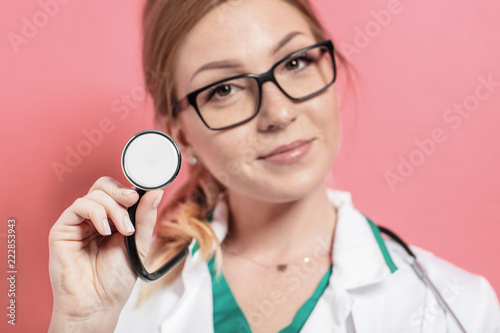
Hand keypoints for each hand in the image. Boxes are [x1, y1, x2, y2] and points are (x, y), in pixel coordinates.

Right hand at [48, 176, 162, 330]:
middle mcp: (95, 218)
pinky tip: (105, 230)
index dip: (131, 190)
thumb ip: (144, 217)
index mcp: (113, 220)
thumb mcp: (138, 244)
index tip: (146, 193)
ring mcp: (78, 223)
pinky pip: (79, 206)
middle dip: (121, 193)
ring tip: (122, 230)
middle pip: (104, 187)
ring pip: (95, 195)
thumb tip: (155, 192)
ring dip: (113, 208)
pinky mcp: (62, 229)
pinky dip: (96, 213)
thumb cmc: (115, 280)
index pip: (118, 193)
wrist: (98, 303)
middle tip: (132, 202)